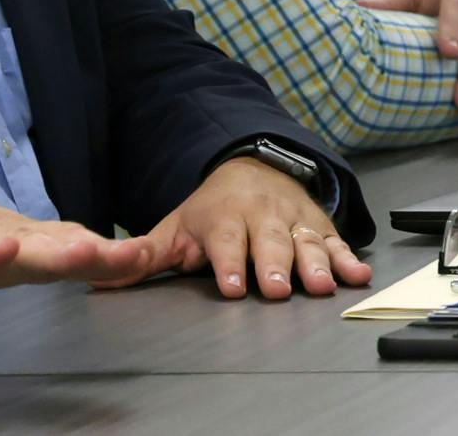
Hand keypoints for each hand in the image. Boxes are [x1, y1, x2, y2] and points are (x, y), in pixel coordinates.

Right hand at [0, 176, 157, 288]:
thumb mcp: (7, 250)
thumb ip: (51, 251)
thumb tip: (105, 254)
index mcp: (22, 245)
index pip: (73, 251)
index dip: (110, 257)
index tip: (148, 256)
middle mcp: (0, 239)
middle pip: (51, 247)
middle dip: (94, 252)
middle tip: (131, 254)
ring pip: (10, 248)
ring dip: (48, 249)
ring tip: (82, 249)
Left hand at [105, 157, 373, 299]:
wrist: (250, 167)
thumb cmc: (210, 211)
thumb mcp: (175, 228)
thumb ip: (143, 256)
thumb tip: (99, 278)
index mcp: (223, 218)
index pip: (225, 241)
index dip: (229, 263)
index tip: (231, 286)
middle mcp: (260, 216)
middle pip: (269, 240)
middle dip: (274, 264)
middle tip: (278, 289)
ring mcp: (292, 219)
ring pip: (306, 240)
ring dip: (315, 263)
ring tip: (321, 286)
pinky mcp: (319, 225)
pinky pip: (336, 241)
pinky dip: (348, 258)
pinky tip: (358, 275)